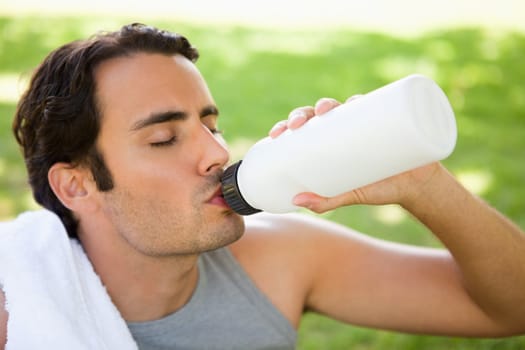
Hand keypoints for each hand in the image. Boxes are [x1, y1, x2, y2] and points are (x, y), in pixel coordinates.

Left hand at [269, 96, 443, 212]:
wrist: (416, 186)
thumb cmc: (377, 189)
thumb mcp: (349, 196)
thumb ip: (325, 201)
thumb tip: (296, 201)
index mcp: (330, 142)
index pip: (304, 127)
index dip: (288, 125)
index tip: (276, 133)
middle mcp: (344, 128)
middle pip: (317, 114)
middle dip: (303, 113)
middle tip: (297, 125)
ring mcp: (365, 122)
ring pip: (340, 105)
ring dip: (328, 103)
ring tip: (324, 112)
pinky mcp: (387, 120)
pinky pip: (374, 104)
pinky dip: (364, 100)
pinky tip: (354, 100)